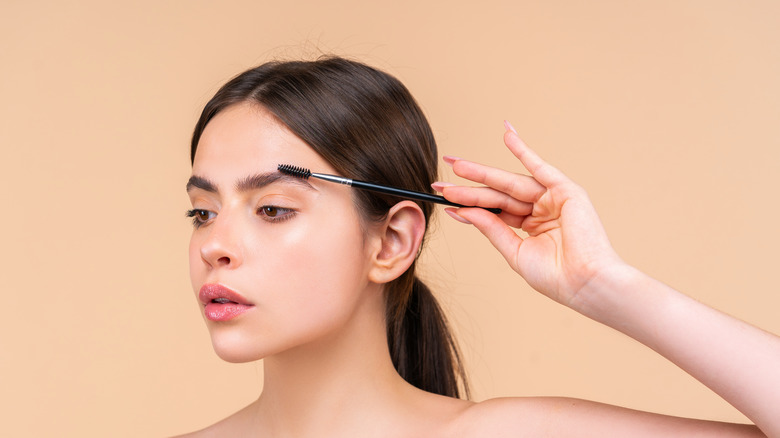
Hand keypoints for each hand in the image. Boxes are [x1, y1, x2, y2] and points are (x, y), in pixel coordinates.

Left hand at [434, 123, 623, 307]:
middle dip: (469, 187)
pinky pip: (540, 166)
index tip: (444, 199)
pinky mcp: (566, 190)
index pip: (494, 211)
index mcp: (531, 227)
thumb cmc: (556, 277)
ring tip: (457, 167)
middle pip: (498, 195)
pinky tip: (507, 135)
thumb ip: (492, 228)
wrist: (585, 284)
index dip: (469, 204)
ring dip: (483, 173)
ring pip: (510, 183)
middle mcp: (541, 209)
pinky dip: (524, 150)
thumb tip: (465, 211)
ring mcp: (553, 198)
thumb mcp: (515, 251)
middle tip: (441, 183)